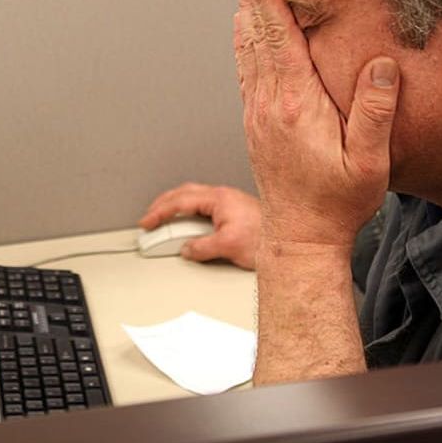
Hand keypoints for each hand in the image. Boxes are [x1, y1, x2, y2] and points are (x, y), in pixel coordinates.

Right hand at [138, 183, 260, 268]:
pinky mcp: (233, 209)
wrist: (295, 238)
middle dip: (162, 205)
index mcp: (219, 198)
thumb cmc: (268, 237)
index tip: (147, 221)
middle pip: (182, 193)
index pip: (180, 201)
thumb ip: (202, 247)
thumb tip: (186, 249)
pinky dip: (187, 211)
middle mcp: (222, 195)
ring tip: (163, 221)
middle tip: (149, 219)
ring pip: (192, 197)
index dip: (159, 211)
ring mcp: (228, 201)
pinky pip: (202, 205)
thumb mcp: (229, 246)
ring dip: (174, 207)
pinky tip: (186, 222)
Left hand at [235, 0, 398, 243]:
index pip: (278, 36)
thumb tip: (381, 66)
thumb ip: (376, 113)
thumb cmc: (335, 203)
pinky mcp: (256, 122)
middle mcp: (269, 103)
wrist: (301, 236)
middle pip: (256, 32)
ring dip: (247, 11)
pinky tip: (247, 31)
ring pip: (247, 48)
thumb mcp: (369, 163)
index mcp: (296, 104)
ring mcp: (258, 112)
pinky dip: (246, 40)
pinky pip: (246, 69)